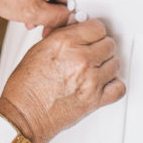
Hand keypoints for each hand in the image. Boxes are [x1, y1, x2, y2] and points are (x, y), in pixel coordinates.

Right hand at [0, 19, 124, 142]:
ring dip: (106, 64)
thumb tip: (76, 28)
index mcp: (66, 43)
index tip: (91, 35)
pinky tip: (103, 82)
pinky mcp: (95, 101)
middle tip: (92, 51)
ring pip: (115, 63)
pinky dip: (113, 84)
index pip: (97, 27)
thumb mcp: (40, 48)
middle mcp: (81, 59)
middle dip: (100, 46)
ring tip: (95, 67)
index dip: (93, 31)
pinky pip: (118, 88)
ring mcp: (90, 80)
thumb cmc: (26, 86)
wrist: (24, 116)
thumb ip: (63, 35)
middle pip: (109, 44)